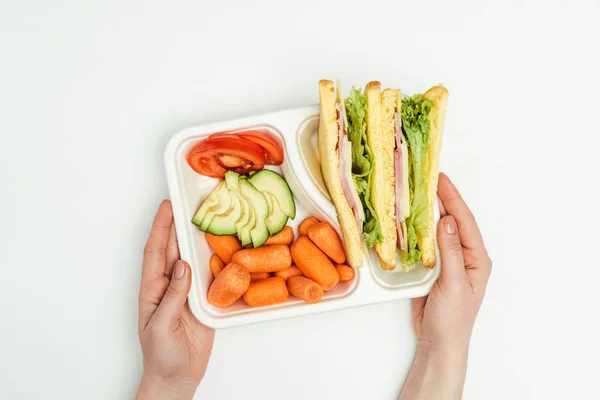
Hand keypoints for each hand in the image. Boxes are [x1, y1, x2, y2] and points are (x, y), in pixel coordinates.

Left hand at [137, 200, 214, 399]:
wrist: (177, 377)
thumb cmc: (162, 355)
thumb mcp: (161, 326)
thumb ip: (172, 296)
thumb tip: (182, 266)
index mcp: (153, 289)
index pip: (155, 252)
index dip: (160, 228)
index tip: (166, 206)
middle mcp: (169, 285)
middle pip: (173, 248)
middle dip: (177, 224)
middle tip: (187, 202)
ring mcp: (186, 291)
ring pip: (191, 257)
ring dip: (195, 238)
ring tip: (205, 217)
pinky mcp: (202, 300)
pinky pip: (209, 274)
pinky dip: (214, 259)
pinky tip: (221, 246)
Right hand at [400, 173, 491, 399]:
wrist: (439, 343)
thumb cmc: (452, 319)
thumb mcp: (454, 284)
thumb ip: (450, 252)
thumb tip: (447, 220)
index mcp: (477, 258)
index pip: (464, 221)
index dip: (452, 198)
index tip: (440, 179)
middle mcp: (464, 255)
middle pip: (452, 221)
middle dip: (441, 199)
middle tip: (426, 178)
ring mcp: (448, 261)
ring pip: (437, 230)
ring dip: (427, 212)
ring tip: (415, 192)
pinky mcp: (433, 268)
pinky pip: (425, 244)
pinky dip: (416, 231)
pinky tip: (407, 220)